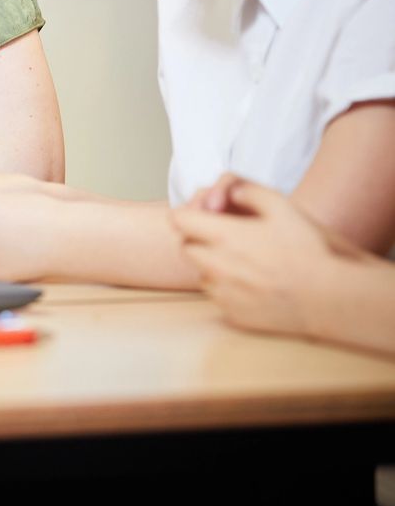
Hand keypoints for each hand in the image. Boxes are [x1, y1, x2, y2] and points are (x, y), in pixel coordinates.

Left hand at [172, 178, 344, 337]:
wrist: (327, 298)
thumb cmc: (306, 249)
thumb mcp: (281, 206)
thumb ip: (249, 191)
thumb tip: (229, 192)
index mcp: (225, 237)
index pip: (179, 221)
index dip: (188, 214)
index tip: (204, 215)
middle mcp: (217, 266)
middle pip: (186, 247)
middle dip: (197, 239)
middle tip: (223, 236)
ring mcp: (223, 293)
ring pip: (200, 273)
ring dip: (210, 265)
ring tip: (241, 260)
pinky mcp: (233, 315)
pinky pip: (216, 297)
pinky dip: (225, 288)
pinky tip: (250, 282)